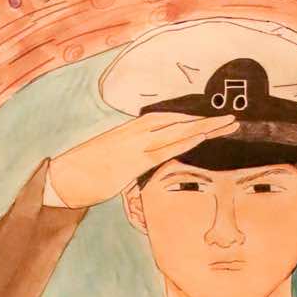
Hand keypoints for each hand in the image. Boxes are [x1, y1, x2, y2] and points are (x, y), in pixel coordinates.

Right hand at [47, 111, 239, 209]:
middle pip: (179, 121)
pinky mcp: (133, 159)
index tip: (214, 120)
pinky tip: (202, 137)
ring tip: (228, 124)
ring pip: (178, 131)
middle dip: (207, 120)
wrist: (64, 177)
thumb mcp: (113, 159)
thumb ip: (132, 157)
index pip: (169, 120)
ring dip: (205, 127)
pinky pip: (165, 147)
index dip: (194, 120)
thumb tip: (145, 163)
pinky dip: (185, 140)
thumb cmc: (86, 171)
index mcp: (132, 129)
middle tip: (233, 119)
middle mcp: (136, 131)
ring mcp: (135, 143)